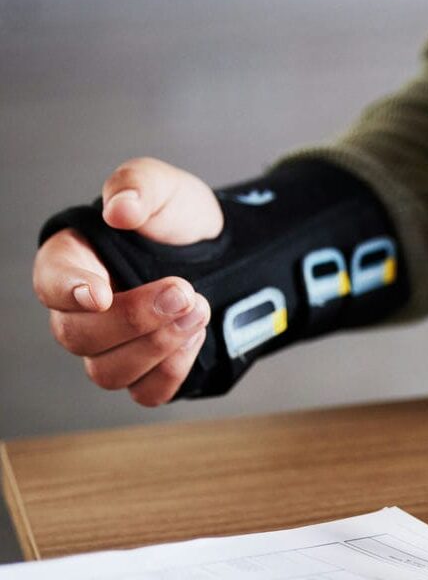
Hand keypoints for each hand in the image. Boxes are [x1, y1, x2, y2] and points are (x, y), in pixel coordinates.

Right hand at [33, 157, 222, 405]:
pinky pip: (147, 393)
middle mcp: (83, 313)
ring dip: (157, 346)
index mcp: (72, 262)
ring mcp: (113, 349)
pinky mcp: (146, 375)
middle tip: (182, 292)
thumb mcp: (164, 188)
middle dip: (134, 319)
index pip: (50, 284)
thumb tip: (120, 209)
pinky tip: (196, 335)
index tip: (100, 293)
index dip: (69, 291)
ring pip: (108, 372)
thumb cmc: (179, 220)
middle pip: (78, 337)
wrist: (226, 254)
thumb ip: (138, 187)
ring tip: (198, 309)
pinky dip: (172, 370)